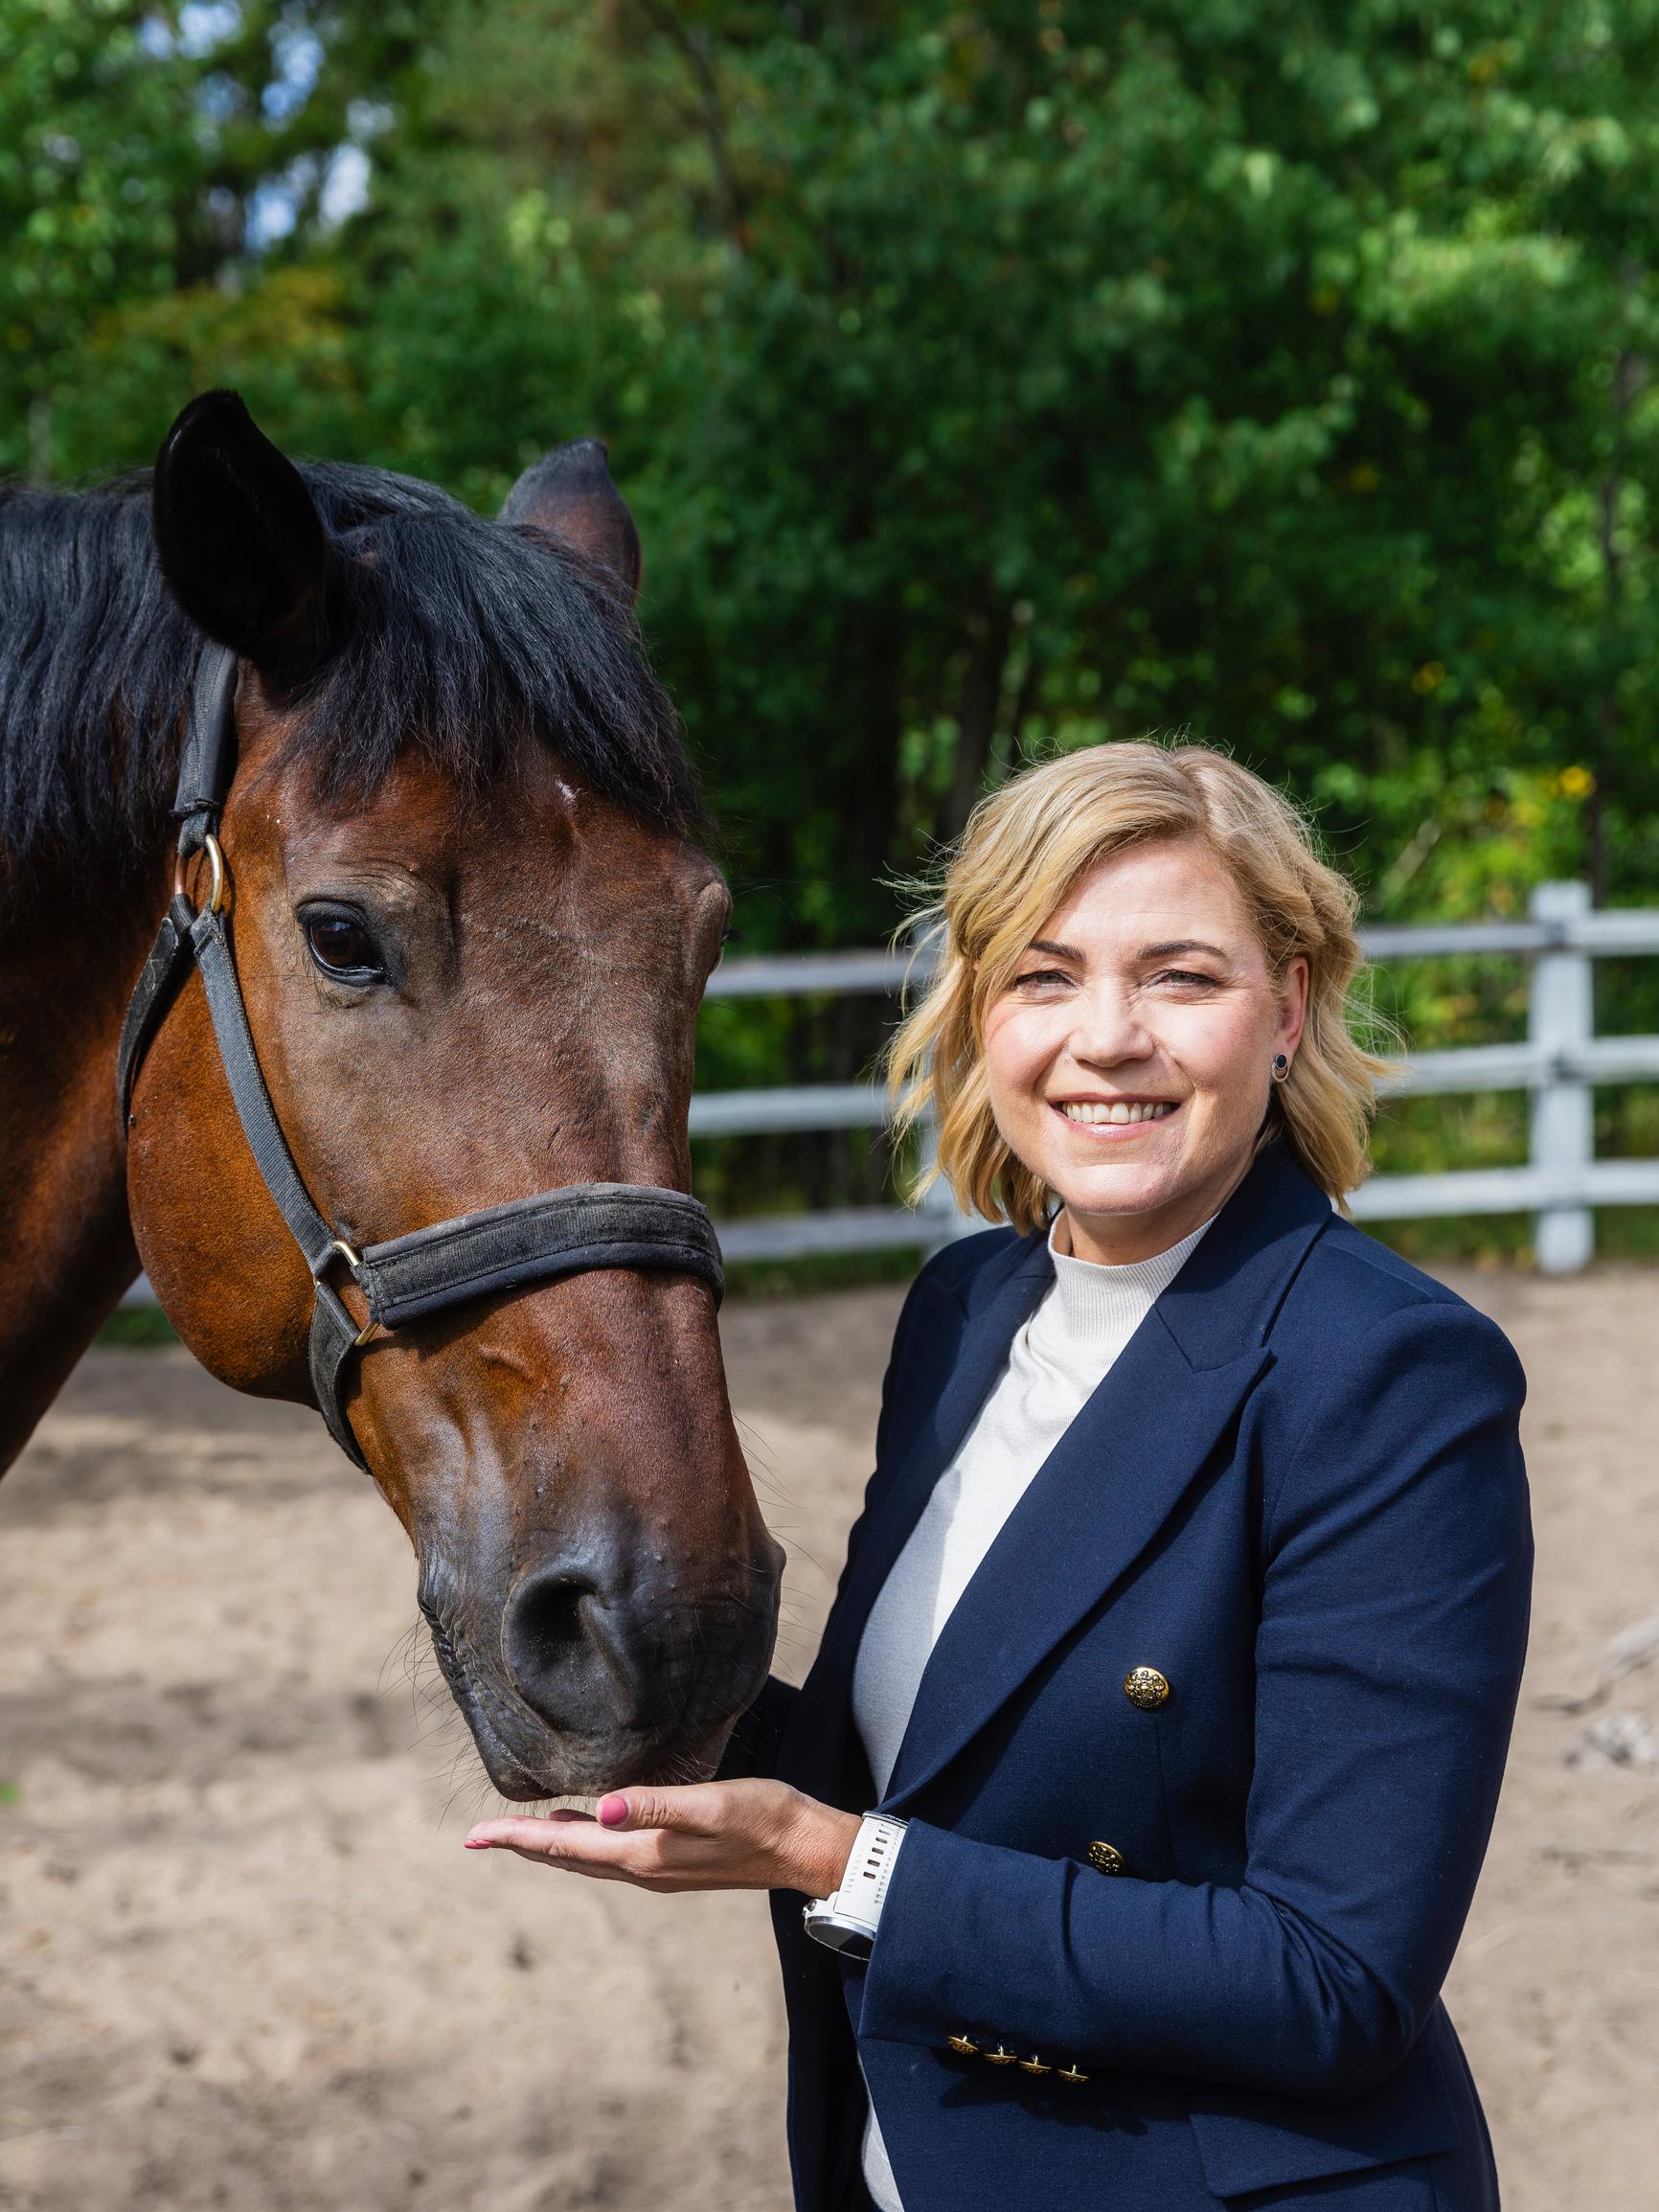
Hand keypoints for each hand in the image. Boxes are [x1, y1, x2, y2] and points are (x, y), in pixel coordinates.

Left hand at [463, 1779, 860, 1898]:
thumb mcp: (713, 1805)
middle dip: (521, 1844)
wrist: (806, 1849)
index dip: (516, 1838)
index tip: (473, 1836)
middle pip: (567, 1858)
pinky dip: (584, 1844)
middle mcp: (644, 1869)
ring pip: (589, 1859)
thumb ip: (658, 1805)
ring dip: (551, 1845)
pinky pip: (612, 1857)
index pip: (564, 1847)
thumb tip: (602, 1810)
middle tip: (478, 1836)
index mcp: (644, 1855)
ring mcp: (659, 1870)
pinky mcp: (675, 1863)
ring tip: (520, 1831)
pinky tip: (587, 1828)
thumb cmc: (765, 1818)